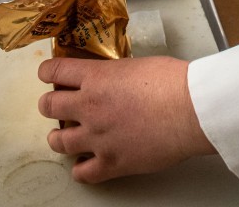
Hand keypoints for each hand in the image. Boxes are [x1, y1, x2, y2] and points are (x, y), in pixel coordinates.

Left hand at [38, 55, 215, 182]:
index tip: (49, 74)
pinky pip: (82, 173)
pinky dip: (81, 168)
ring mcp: (97, 138)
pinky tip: (85, 162)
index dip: (48, 72)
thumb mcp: (138, 65)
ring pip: (59, 142)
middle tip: (55, 104)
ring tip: (66, 135)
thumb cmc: (173, 82)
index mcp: (96, 78)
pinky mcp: (111, 163)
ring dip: (60, 137)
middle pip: (49, 107)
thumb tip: (116, 82)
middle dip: (50, 104)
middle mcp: (89, 107)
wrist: (190, 109)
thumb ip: (117, 75)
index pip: (55, 72)